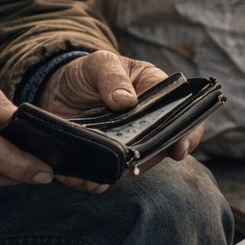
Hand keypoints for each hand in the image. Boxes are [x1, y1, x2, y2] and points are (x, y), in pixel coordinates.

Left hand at [38, 50, 205, 191]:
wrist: (57, 87)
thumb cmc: (88, 71)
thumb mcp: (100, 63)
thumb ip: (113, 77)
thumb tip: (126, 101)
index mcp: (156, 96)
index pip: (184, 117)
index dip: (188, 134)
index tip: (179, 149)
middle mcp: (146, 125)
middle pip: (160, 149)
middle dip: (146, 161)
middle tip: (131, 166)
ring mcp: (126, 144)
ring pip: (133, 168)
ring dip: (119, 175)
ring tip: (100, 178)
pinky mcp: (104, 158)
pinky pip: (104, 176)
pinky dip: (95, 181)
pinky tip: (86, 180)